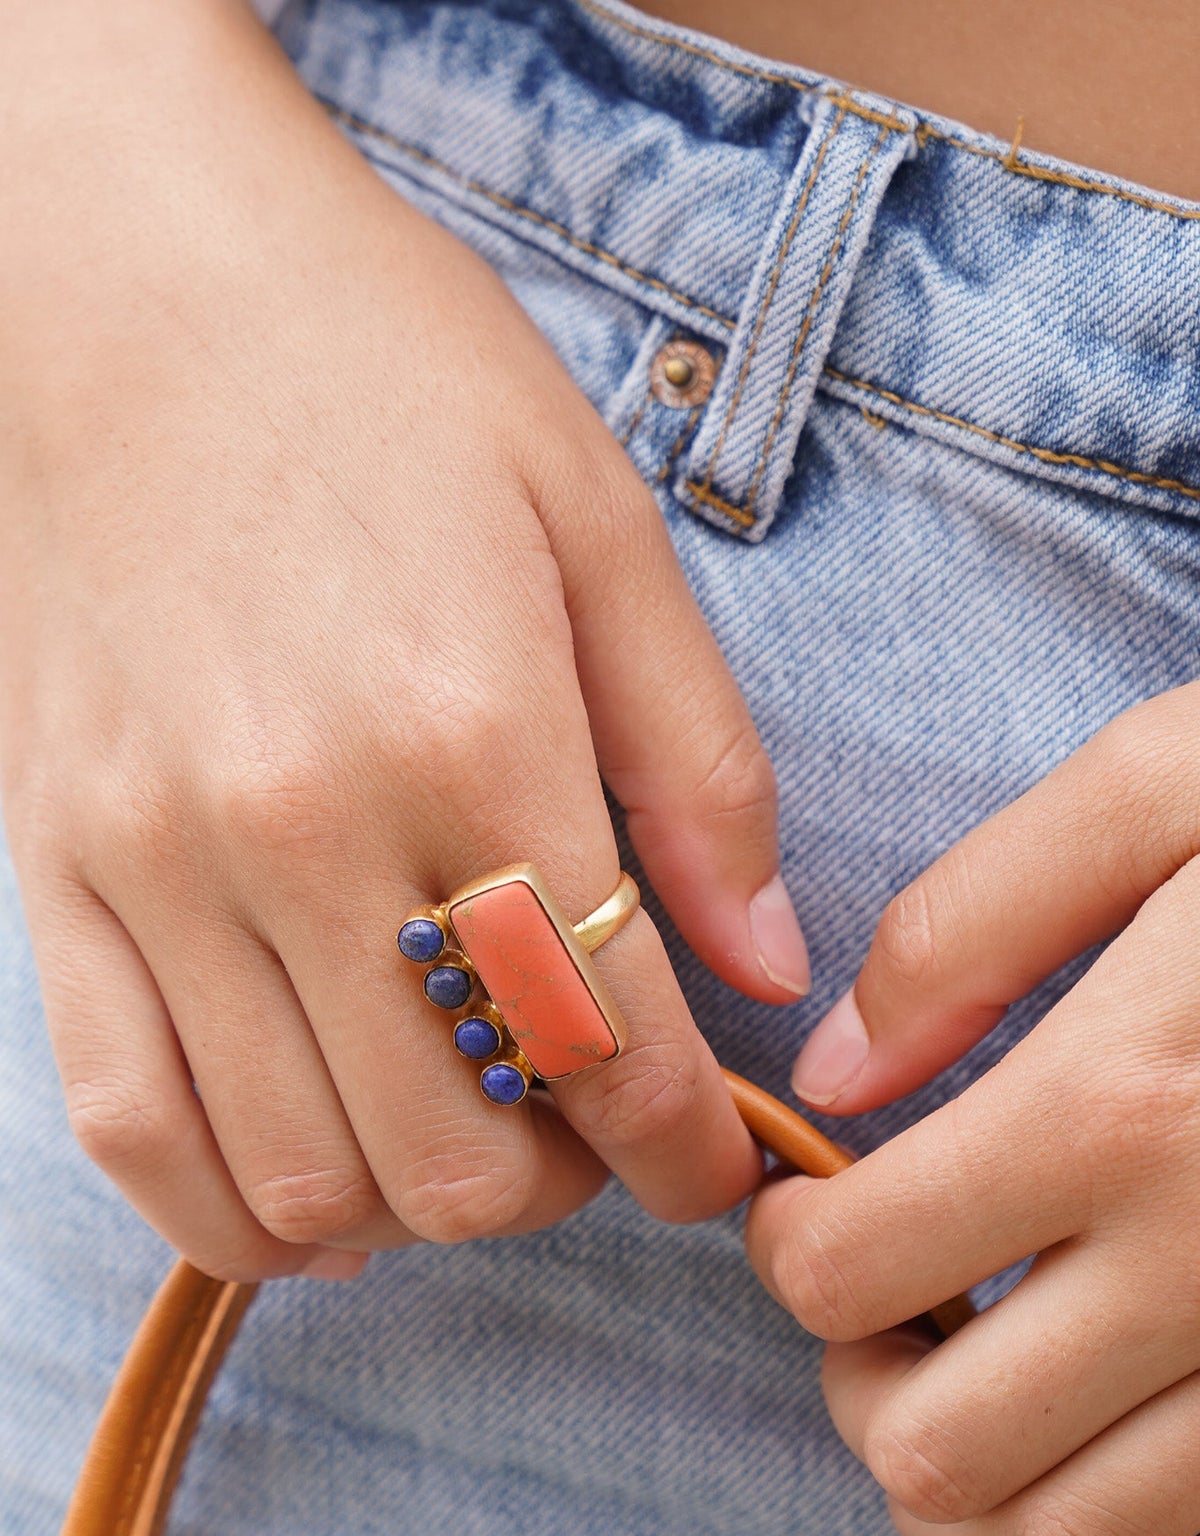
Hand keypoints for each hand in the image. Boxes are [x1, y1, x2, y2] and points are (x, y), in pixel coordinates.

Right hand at [0, 0, 808, 1281]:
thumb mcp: (602, 527)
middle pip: (458, 1151)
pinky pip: (128, 1128)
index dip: (684, 1151)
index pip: (610, 1039)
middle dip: (562, 1186)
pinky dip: (233, 1211)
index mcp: (475, 730)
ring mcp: (159, 864)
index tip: (711, 1166)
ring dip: (415, 1208)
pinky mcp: (58, 874)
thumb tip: (765, 969)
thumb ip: (700, 768)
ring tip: (467, 1138)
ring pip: (298, 1174)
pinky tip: (315, 1189)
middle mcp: (307, 825)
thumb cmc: (387, 378)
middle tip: (591, 1127)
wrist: (129, 285)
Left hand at [745, 683, 1199, 1535]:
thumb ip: (976, 920)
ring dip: (959, 1501)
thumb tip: (838, 1074)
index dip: (787, 1252)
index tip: (798, 1216)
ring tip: (953, 1402)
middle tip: (869, 1313)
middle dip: (860, 1388)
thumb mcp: (1167, 785)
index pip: (855, 1262)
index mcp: (1123, 1104)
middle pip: (942, 1438)